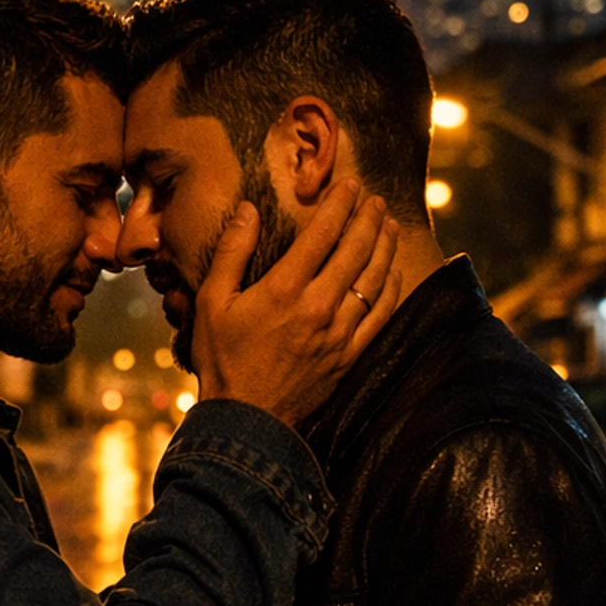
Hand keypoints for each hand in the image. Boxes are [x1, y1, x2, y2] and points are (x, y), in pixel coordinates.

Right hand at [191, 180, 400, 426]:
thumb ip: (232, 251)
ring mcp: (338, 333)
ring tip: (390, 225)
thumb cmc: (223, 358)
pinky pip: (380, 315)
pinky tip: (393, 271)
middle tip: (377, 199)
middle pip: (355, 251)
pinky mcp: (349, 355)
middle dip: (369, 219)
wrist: (247, 419)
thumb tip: (249, 209)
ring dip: (385, 247)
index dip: (340, 204)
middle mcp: (317, 307)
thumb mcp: (211, 302)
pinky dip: (391, 288)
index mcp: (283, 290)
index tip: (350, 185)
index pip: (321, 234)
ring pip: (374, 279)